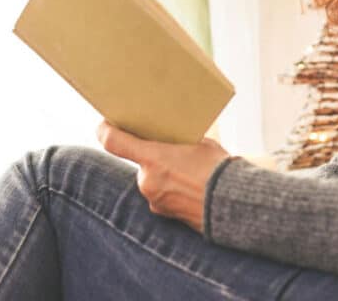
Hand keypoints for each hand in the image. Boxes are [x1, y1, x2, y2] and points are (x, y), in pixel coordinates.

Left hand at [96, 120, 230, 232]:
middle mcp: (147, 181)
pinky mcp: (164, 214)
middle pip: (141, 163)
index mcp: (153, 158)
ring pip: (152, 180)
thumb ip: (179, 143)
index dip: (105, 130)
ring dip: (165, 176)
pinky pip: (161, 196)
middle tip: (178, 154)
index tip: (104, 124)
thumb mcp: (201, 144)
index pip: (114, 142)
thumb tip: (174, 142)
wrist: (233, 205)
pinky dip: (173, 191)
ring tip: (192, 175)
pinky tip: (193, 189)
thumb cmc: (219, 170)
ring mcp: (154, 200)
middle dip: (155, 158)